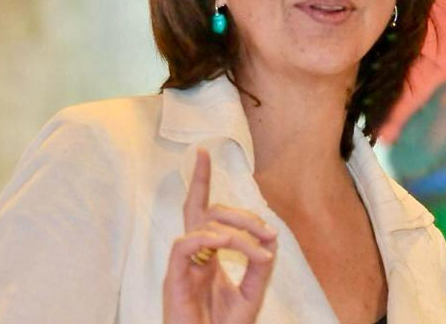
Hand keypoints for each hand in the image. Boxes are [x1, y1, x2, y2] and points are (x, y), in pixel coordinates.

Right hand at [163, 147, 278, 323]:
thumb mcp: (252, 292)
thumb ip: (260, 263)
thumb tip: (271, 234)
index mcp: (207, 254)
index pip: (201, 210)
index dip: (200, 180)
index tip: (202, 152)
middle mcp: (192, 255)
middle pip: (207, 212)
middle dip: (240, 214)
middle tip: (265, 232)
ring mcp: (181, 266)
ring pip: (201, 224)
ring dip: (235, 231)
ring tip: (257, 250)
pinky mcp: (173, 280)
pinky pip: (183, 246)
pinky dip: (207, 239)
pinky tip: (227, 244)